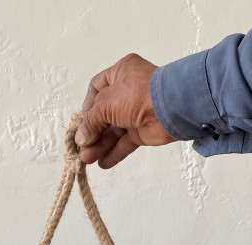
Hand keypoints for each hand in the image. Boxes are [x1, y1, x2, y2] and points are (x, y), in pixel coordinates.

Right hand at [76, 53, 175, 168]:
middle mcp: (127, 92)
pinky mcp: (142, 131)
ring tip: (87, 159)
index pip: (96, 89)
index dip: (86, 107)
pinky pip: (124, 143)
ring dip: (100, 145)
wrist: (171, 108)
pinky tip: (102, 163)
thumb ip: (91, 122)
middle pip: (103, 115)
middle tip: (81, 149)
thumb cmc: (136, 95)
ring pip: (113, 131)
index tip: (80, 123)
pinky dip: (114, 153)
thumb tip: (80, 138)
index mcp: (119, 74)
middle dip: (91, 133)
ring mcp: (135, 113)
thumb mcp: (105, 104)